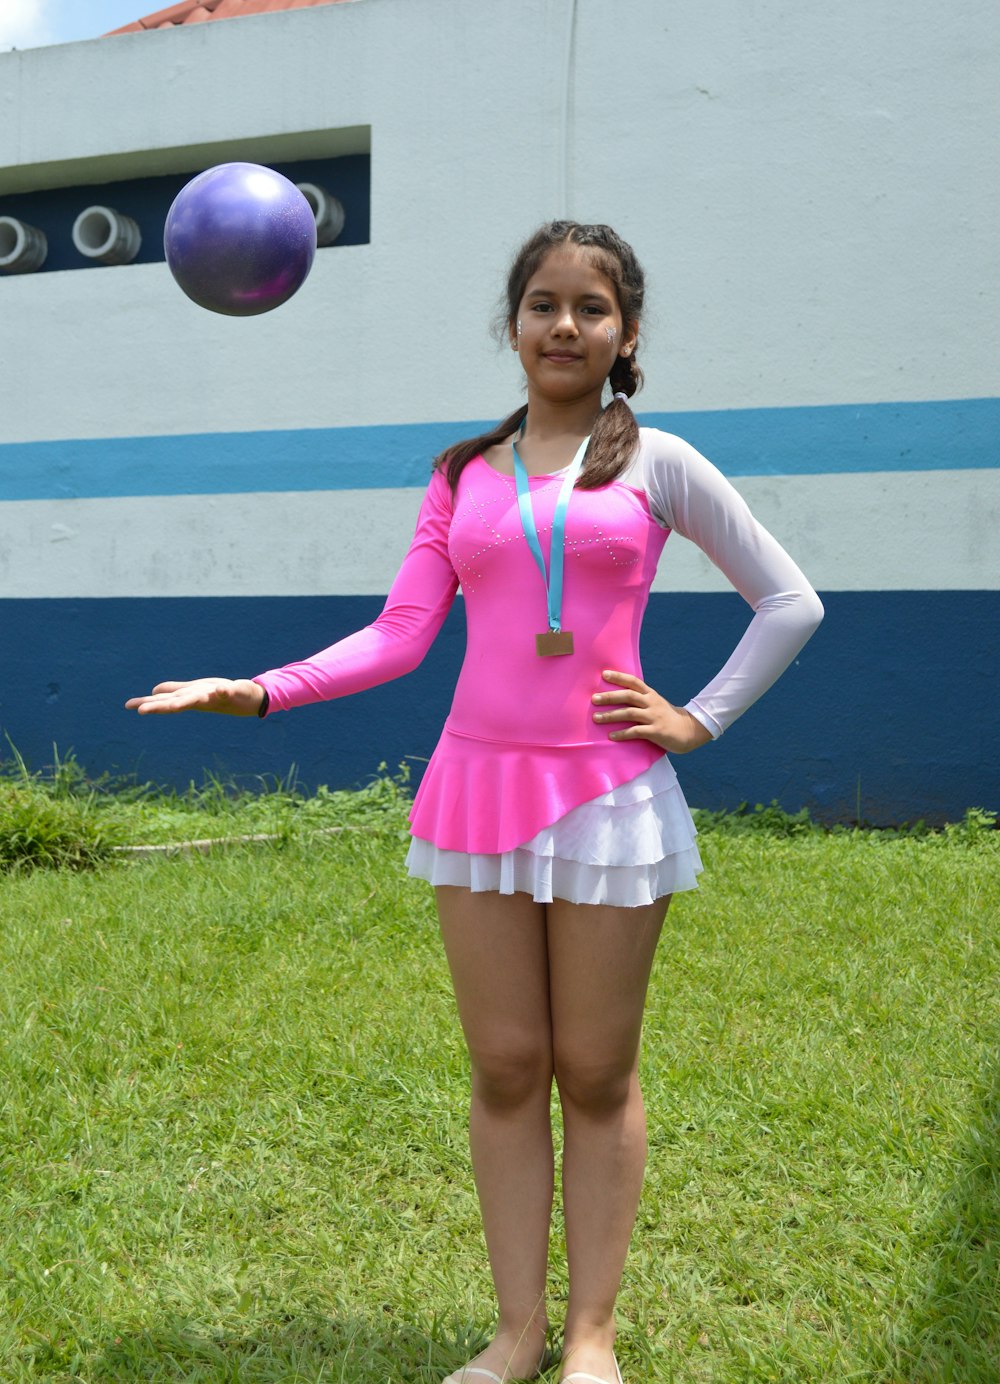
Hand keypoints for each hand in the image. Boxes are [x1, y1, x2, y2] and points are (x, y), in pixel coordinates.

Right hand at [125, 678, 264, 716]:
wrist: (247, 699)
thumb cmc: (218, 694)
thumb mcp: (194, 690)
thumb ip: (175, 691)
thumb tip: (154, 691)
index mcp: (189, 698)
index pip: (164, 700)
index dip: (146, 703)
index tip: (128, 706)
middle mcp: (199, 699)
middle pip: (176, 703)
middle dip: (159, 706)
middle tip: (141, 711)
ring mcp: (215, 697)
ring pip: (198, 699)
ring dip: (186, 701)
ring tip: (172, 705)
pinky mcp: (232, 692)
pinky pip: (227, 692)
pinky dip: (223, 692)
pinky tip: (219, 689)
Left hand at [592, 670, 713, 752]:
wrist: (689, 731)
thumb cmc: (667, 717)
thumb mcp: (655, 703)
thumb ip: (640, 699)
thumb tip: (617, 696)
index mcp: (650, 694)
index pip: (634, 681)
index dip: (619, 677)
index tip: (604, 674)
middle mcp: (652, 703)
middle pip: (629, 696)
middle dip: (610, 696)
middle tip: (594, 699)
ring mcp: (654, 717)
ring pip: (630, 713)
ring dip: (611, 715)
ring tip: (596, 718)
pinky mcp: (656, 731)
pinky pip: (636, 731)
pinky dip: (623, 734)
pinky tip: (611, 736)